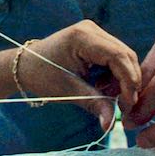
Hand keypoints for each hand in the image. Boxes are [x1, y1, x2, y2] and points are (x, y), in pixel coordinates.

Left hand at [19, 20, 140, 129]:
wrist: (25, 66)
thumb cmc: (42, 76)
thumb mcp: (68, 91)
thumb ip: (94, 104)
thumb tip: (111, 126)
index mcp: (83, 37)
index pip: (119, 56)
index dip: (129, 81)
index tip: (128, 105)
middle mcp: (91, 29)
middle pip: (125, 55)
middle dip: (128, 82)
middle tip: (123, 106)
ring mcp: (94, 32)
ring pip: (123, 57)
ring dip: (122, 79)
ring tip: (106, 96)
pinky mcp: (95, 39)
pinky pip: (115, 57)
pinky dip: (115, 74)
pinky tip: (101, 86)